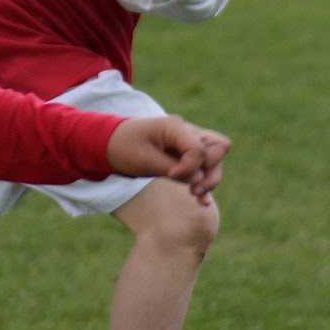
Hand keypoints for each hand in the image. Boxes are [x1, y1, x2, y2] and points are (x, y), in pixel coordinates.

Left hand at [108, 113, 225, 196]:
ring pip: (216, 158)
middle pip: (218, 149)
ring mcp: (189, 142)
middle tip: (192, 189)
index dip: (190, 167)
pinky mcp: (187, 154)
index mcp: (175, 126)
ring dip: (210, 178)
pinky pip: (206, 166)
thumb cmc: (124, 148)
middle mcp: (187, 132)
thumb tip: (199, 180)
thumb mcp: (144, 160)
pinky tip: (202, 202)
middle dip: (210, 171)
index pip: (199, 148)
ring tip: (194, 193)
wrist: (110, 144)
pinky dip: (206, 182)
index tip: (171, 176)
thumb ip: (172, 169)